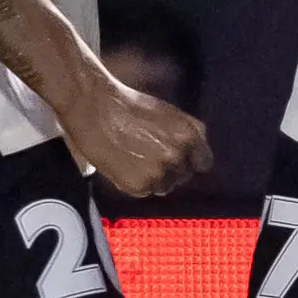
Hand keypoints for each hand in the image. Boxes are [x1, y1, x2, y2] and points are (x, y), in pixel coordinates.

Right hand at [59, 73, 211, 198]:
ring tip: (134, 158)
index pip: (203, 162)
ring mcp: (158, 173)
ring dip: (153, 178)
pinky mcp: (138, 185)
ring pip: (163, 187)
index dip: (191, 161)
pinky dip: (135, 183)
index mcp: (189, 136)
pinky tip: (124, 164)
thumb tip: (200, 147)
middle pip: (182, 176)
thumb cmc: (128, 106)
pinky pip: (144, 192)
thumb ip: (189, 131)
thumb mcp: (169, 112)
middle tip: (148, 154)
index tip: (180, 160)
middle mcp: (177, 156)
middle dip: (170, 169)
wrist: (94, 109)